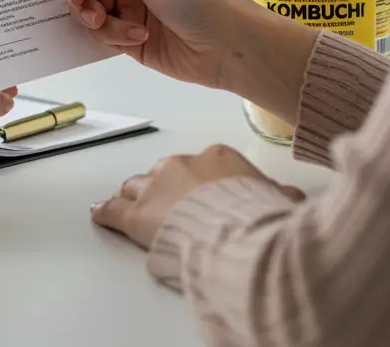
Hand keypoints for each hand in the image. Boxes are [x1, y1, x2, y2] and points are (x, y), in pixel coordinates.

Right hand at [11, 0, 318, 121]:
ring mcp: (127, 5)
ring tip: (115, 28)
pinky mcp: (128, 36)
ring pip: (85, 5)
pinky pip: (99, 32)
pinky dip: (110, 36)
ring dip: (94, 17)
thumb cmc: (204, 0)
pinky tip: (135, 40)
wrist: (234, 51)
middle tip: (82, 4)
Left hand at [92, 144, 303, 249]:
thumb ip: (276, 194)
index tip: (203, 190)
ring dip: (135, 195)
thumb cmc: (255, 216)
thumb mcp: (275, 199)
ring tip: (131, 202)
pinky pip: (114, 211)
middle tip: (169, 203)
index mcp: (216, 157)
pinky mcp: (137, 215)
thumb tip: (290, 197)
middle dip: (166, 186)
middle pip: (166, 172)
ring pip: (137, 186)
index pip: (202, 165)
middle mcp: (181, 166)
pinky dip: (106, 213)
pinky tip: (100, 214)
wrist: (234, 231)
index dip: (201, 181)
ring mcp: (155, 188)